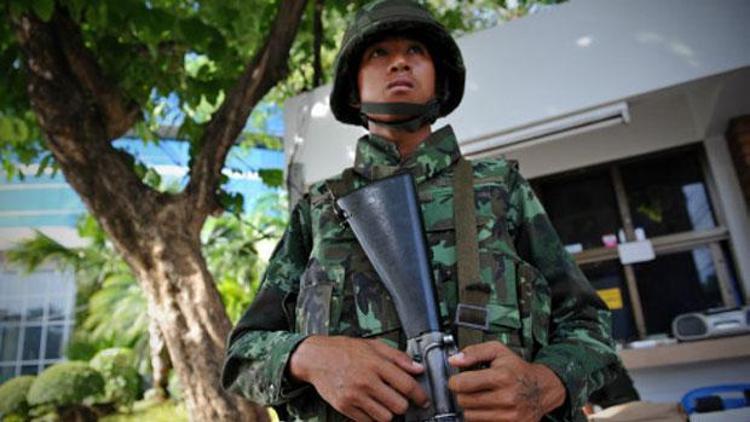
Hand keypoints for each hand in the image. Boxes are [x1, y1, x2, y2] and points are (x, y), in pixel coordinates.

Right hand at [289, 335, 428, 420]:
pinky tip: (373, 407)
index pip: (406, 384)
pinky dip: (374, 417)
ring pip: (386, 417)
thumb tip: (418, 368)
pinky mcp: (345, 407)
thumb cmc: (345, 350)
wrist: (316, 357)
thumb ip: (398, 357)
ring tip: (385, 403)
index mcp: (375, 363)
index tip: (424, 399)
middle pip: (399, 405)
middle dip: (404, 404)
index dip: (420, 395)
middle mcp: (366, 381)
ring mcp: (354, 396)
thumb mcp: (373, 345)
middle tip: (401, 399)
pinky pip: (368, 421)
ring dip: (390, 412)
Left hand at [447, 341, 564, 421]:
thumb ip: (473, 352)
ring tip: (480, 397)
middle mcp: (507, 398)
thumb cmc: (517, 369)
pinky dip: (480, 416)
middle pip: (464, 401)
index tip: (456, 380)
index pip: (462, 384)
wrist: (541, 388)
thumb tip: (454, 360)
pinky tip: (487, 407)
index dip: (455, 381)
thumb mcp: (497, 351)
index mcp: (502, 377)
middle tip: (470, 388)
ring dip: (471, 407)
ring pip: (470, 416)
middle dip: (463, 393)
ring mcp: (509, 416)